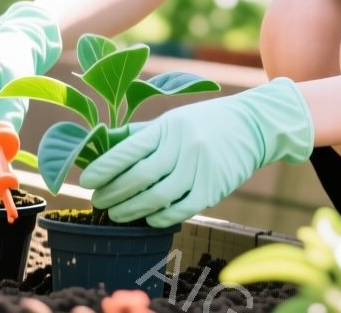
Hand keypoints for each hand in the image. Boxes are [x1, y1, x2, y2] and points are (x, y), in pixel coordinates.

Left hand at [78, 77, 314, 227]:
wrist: (253, 126)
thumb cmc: (205, 122)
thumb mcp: (173, 120)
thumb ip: (140, 135)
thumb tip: (103, 147)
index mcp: (169, 126)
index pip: (130, 150)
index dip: (105, 167)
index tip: (87, 180)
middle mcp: (183, 146)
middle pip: (140, 177)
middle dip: (114, 192)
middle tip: (98, 201)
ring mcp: (200, 169)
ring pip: (158, 197)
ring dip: (132, 209)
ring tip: (115, 214)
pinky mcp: (214, 189)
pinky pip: (181, 209)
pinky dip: (161, 217)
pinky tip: (148, 219)